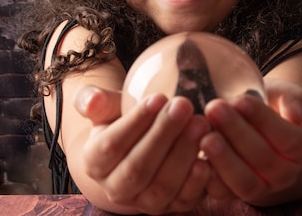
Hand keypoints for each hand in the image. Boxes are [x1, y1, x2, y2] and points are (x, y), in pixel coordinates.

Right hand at [74, 86, 213, 213]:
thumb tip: (93, 99)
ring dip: (183, 155)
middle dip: (163, 135)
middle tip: (184, 105)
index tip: (159, 96)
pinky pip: (185, 199)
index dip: (135, 122)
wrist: (139, 147)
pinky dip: (197, 182)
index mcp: (94, 162)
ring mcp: (144, 202)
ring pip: (162, 186)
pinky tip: (208, 158)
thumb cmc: (122, 120)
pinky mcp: (172, 207)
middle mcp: (116, 188)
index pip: (111, 145)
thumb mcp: (106, 107)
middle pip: (137, 168)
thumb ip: (93, 99)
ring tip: (200, 122)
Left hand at [200, 79, 301, 204]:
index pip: (288, 137)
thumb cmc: (271, 106)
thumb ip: (295, 99)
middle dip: (237, 133)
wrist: (260, 130)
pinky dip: (210, 180)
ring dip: (224, 160)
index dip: (264, 120)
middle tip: (214, 109)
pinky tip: (197, 160)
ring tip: (205, 137)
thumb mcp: (285, 95)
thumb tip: (297, 113)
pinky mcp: (237, 195)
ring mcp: (263, 187)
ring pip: (246, 182)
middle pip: (264, 159)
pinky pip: (224, 194)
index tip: (241, 100)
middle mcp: (286, 173)